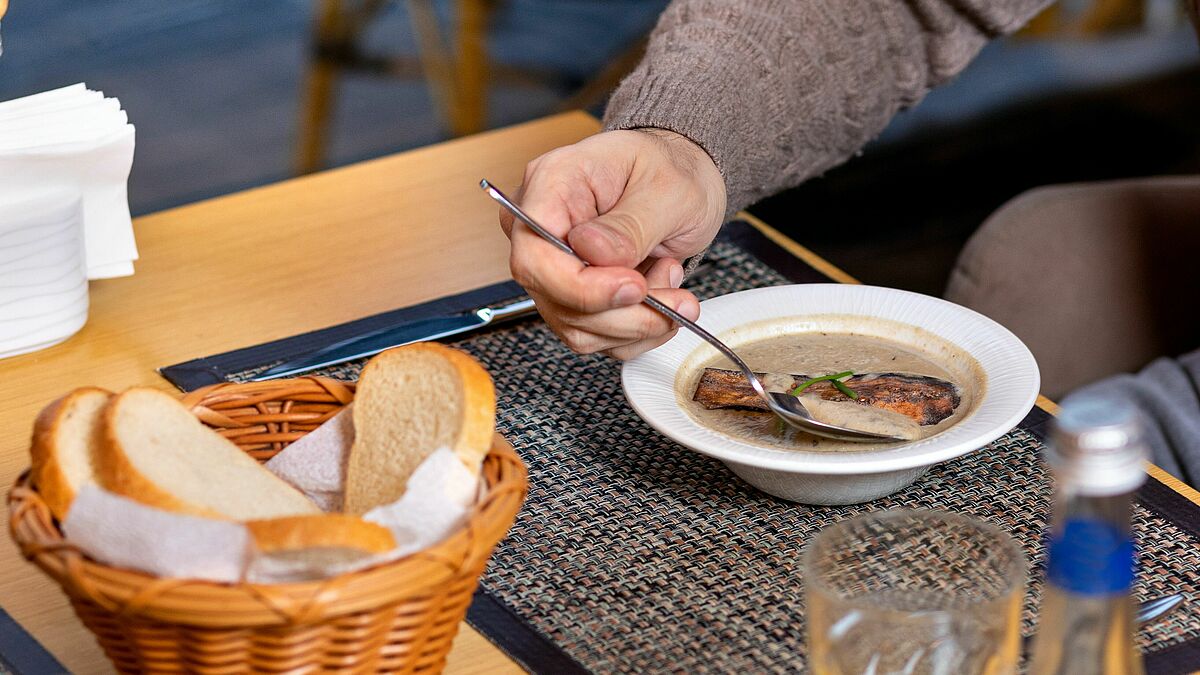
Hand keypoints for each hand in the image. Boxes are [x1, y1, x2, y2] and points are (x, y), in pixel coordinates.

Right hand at [501, 129, 725, 358]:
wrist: (681, 179)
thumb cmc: (669, 169)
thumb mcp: (667, 187)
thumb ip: (629, 225)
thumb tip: (592, 252)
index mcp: (551, 185)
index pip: (534, 254)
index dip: (581, 286)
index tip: (635, 288)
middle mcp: (540, 229)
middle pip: (555, 298)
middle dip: (624, 312)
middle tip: (678, 297)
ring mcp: (554, 268)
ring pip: (578, 328)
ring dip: (638, 321)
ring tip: (671, 277)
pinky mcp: (573, 298)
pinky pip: (598, 337)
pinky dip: (639, 329)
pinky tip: (661, 294)